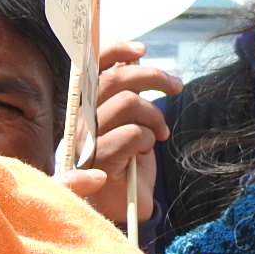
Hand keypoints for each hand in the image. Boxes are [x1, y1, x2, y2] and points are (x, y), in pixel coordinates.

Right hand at [81, 41, 182, 223]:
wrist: (128, 204)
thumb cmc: (129, 159)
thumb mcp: (132, 119)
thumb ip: (127, 91)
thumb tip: (133, 58)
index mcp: (84, 107)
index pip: (90, 68)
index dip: (114, 50)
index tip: (142, 49)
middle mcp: (78, 121)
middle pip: (115, 79)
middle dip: (153, 77)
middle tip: (176, 85)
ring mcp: (85, 141)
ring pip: (127, 103)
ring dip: (154, 114)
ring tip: (160, 132)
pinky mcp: (97, 162)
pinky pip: (132, 133)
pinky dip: (148, 137)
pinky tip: (146, 150)